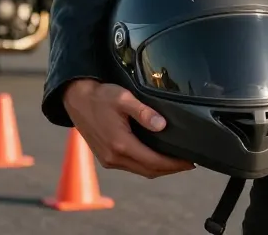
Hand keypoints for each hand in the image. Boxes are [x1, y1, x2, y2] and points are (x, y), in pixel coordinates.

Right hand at [63, 79, 194, 177]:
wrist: (76, 100)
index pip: (154, 161)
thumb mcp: (124, 98)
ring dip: (159, 169)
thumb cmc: (100, 96)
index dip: (174, 164)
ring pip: (140, 171)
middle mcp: (114, 157)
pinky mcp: (106, 158)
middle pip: (149, 171)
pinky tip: (155, 157)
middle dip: (171, 169)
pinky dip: (146, 165)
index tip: (191, 162)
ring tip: (176, 160)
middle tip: (189, 163)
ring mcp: (108, 160)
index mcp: (120, 144)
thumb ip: (143, 112)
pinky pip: (131, 167)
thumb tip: (162, 125)